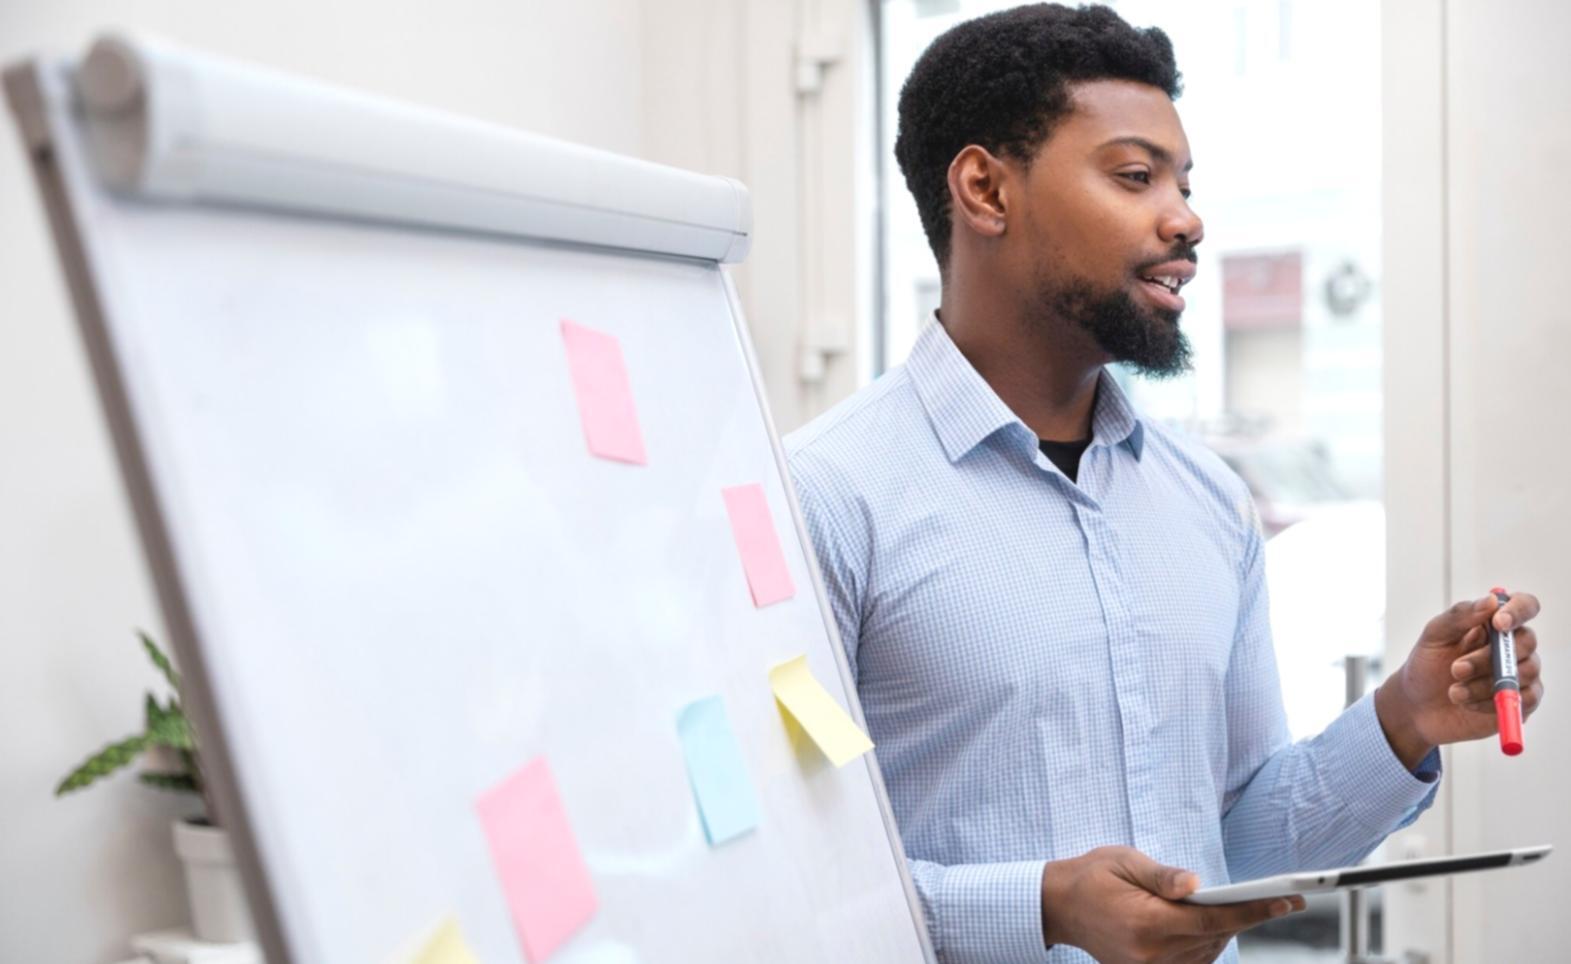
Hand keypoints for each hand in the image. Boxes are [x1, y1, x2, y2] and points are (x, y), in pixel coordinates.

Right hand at [1039, 846, 1303, 963]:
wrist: (1058, 905)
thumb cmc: (1092, 876)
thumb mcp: (1125, 861)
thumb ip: (1162, 876)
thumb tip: (1194, 884)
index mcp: (1146, 923)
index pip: (1212, 920)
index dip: (1253, 912)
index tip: (1286, 902)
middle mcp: (1150, 953)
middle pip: (1214, 939)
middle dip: (1244, 918)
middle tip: (1276, 900)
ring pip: (1206, 954)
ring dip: (1226, 932)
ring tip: (1239, 909)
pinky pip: (1190, 963)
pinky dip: (1206, 946)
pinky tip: (1210, 927)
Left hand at [1376, 592, 1544, 767]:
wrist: (1417, 707)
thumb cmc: (1427, 666)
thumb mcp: (1434, 636)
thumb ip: (1460, 615)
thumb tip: (1492, 599)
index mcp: (1493, 623)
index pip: (1524, 605)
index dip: (1519, 610)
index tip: (1498, 623)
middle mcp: (1512, 645)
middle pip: (1526, 641)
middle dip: (1488, 658)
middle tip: (1456, 669)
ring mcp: (1520, 673)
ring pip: (1526, 672)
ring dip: (1485, 684)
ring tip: (1454, 692)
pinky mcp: (1522, 702)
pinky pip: (1525, 699)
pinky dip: (1492, 702)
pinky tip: (1467, 703)